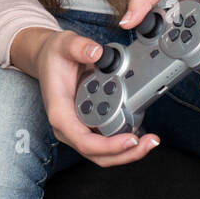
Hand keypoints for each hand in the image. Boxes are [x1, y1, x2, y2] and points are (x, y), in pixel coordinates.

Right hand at [35, 30, 160, 166]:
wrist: (48, 59)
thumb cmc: (54, 57)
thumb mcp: (63, 43)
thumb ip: (78, 46)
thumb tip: (95, 52)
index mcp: (60, 113)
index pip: (84, 141)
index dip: (109, 146)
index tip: (131, 139)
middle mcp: (68, 127)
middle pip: (98, 155)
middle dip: (126, 154)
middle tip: (150, 142)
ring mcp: (79, 129)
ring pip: (104, 154)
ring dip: (128, 152)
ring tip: (151, 140)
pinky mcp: (88, 126)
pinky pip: (107, 143)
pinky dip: (125, 143)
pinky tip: (142, 133)